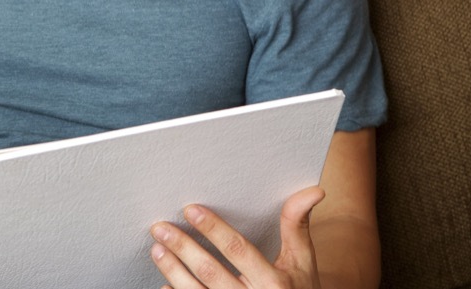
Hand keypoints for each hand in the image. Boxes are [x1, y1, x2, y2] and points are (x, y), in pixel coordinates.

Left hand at [150, 186, 324, 288]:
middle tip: (160, 227)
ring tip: (157, 248)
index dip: (214, 229)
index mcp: (275, 282)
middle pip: (212, 272)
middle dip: (184, 248)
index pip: (238, 250)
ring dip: (173, 270)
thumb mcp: (303, 262)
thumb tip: (313, 190)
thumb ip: (297, 227)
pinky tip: (164, 283)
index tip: (190, 209)